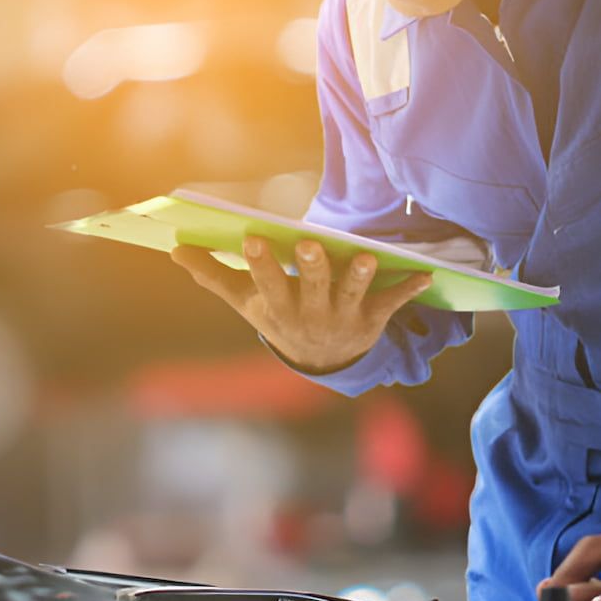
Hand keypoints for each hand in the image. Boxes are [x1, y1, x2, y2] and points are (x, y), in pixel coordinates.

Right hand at [172, 236, 431, 372]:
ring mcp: (343, 317)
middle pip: (311, 287)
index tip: (253, 238)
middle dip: (311, 267)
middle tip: (311, 243)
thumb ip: (213, 275)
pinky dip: (409, 289)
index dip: (262, 264)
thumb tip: (175, 250)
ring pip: (353, 294)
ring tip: (365, 257)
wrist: (319, 362)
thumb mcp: (245, 302)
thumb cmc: (278, 317)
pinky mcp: (373, 319)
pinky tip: (425, 274)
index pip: (267, 283)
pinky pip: (392, 303)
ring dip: (360, 277)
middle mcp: (311, 314)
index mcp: (278, 307)